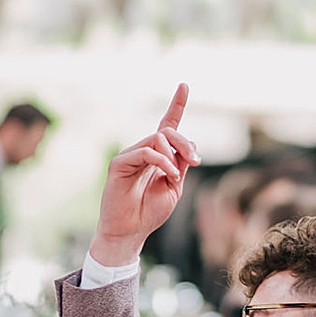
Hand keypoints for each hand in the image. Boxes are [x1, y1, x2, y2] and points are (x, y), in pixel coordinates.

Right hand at [91, 83, 200, 266]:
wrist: (130, 231)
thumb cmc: (150, 212)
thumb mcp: (175, 186)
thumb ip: (180, 165)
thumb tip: (188, 143)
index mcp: (157, 156)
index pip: (167, 125)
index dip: (177, 105)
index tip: (184, 85)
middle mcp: (143, 151)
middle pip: (167, 130)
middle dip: (185, 143)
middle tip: (196, 161)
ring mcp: (130, 156)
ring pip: (158, 138)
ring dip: (175, 155)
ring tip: (176, 176)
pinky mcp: (119, 163)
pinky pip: (146, 152)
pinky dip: (162, 162)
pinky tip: (168, 176)